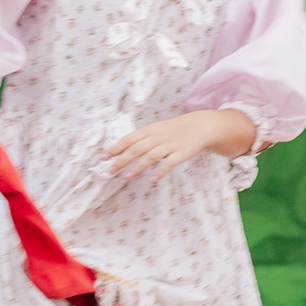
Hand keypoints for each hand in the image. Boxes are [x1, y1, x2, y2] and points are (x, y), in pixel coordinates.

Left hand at [105, 110, 254, 180]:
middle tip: (111, 171)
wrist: (202, 126)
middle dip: (122, 160)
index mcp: (151, 130)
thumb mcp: (158, 129)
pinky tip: (152, 179)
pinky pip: (169, 163)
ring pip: (151, 156)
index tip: (103, 158)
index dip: (116, 148)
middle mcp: (158, 137)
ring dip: (138, 167)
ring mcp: (170, 145)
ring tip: (127, 177)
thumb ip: (141, 139)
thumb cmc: (175, 130)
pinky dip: (160, 171)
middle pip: (137, 149)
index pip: (130, 139)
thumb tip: (120, 151)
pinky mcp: (181, 154)